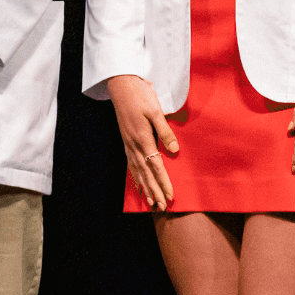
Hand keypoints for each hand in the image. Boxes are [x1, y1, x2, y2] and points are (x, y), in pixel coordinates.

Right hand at [108, 73, 177, 210]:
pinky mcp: (126, 142)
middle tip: (162, 208)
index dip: (163, 182)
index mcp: (143, 138)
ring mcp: (128, 144)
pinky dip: (136, 178)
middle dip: (155, 191)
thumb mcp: (155, 111)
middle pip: (146, 174)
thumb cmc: (140, 96)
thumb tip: (174, 149)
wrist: (121, 86)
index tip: (170, 196)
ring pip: (138, 172)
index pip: (156, 166)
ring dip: (146, 188)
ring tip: (152, 204)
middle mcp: (134, 145)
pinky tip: (139, 186)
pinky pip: (131, 165)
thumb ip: (164, 131)